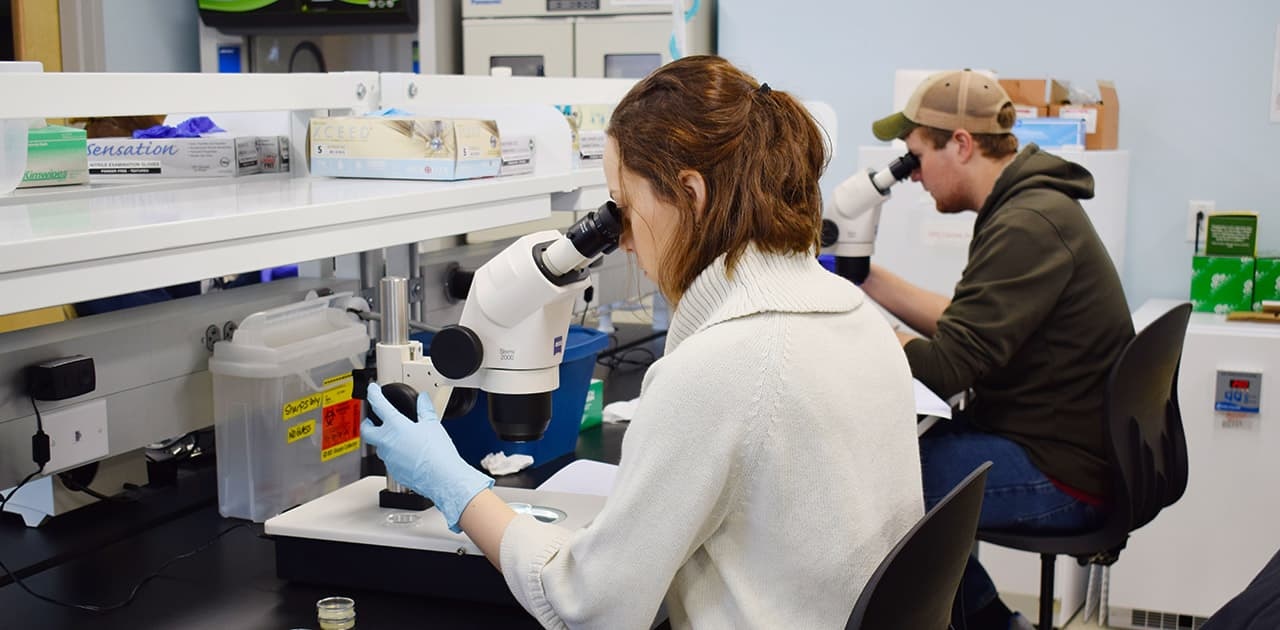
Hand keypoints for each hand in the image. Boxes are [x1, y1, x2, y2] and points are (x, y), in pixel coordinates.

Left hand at [361, 382, 492, 531]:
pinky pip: (390, 461)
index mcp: (395, 426)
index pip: (378, 405)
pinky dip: (395, 456)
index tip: (372, 390)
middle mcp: (387, 442)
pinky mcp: (394, 472)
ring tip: (397, 438)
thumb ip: (425, 409)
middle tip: (371, 420)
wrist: (442, 478)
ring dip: (384, 441)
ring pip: (379, 447)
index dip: (373, 394)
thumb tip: (423, 400)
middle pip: (366, 430)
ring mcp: (388, 459)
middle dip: (367, 423)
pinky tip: (407, 455)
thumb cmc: (438, 453)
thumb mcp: (433, 425)